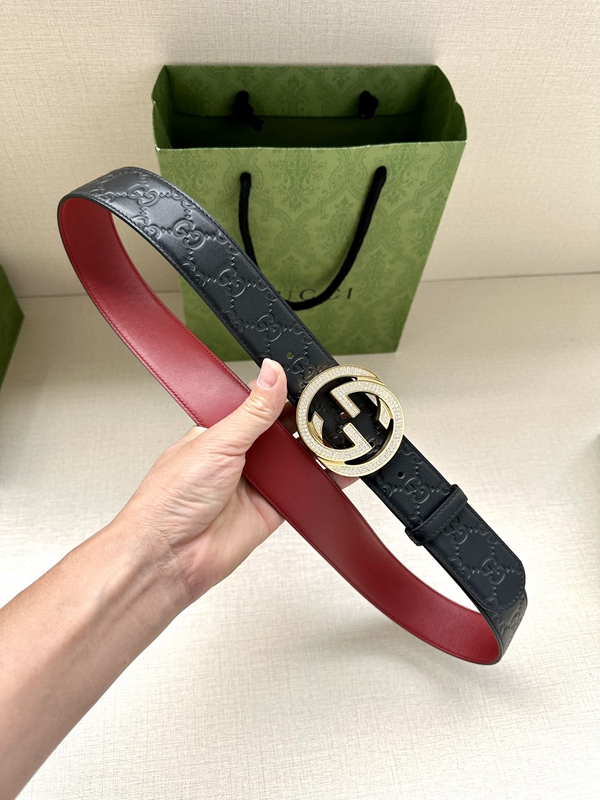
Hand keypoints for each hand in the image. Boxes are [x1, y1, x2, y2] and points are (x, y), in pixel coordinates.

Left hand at [114, 358, 356, 604]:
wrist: (169, 557)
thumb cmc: (171, 499)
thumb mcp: (217, 442)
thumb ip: (252, 410)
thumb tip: (271, 373)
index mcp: (221, 432)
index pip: (262, 406)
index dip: (286, 396)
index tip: (312, 386)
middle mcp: (241, 456)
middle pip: (284, 433)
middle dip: (308, 423)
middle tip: (333, 410)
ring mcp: (258, 484)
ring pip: (297, 461)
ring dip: (318, 451)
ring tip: (344, 436)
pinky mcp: (272, 510)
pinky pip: (304, 492)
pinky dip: (323, 482)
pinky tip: (340, 470)